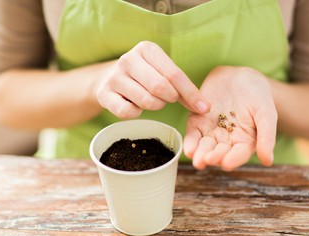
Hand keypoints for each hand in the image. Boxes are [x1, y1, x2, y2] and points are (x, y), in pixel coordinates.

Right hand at [94, 41, 209, 118]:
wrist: (108, 79)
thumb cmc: (144, 76)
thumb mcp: (162, 72)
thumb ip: (181, 86)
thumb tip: (204, 107)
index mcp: (146, 49)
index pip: (174, 74)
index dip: (191, 94)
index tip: (204, 108)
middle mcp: (128, 59)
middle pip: (160, 87)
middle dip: (170, 98)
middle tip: (168, 99)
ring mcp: (114, 77)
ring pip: (146, 101)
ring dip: (155, 106)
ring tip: (152, 100)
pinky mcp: (104, 94)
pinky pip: (129, 112)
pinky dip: (137, 113)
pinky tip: (135, 105)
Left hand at [184, 66, 276, 170]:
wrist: (239, 76)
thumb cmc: (257, 95)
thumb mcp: (266, 112)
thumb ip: (267, 135)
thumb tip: (268, 161)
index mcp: (245, 142)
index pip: (239, 154)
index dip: (233, 159)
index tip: (226, 164)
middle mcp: (227, 141)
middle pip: (219, 153)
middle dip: (213, 157)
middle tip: (208, 160)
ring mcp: (211, 132)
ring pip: (204, 147)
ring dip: (200, 154)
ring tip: (197, 159)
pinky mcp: (197, 122)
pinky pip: (193, 134)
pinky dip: (190, 142)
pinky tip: (189, 150)